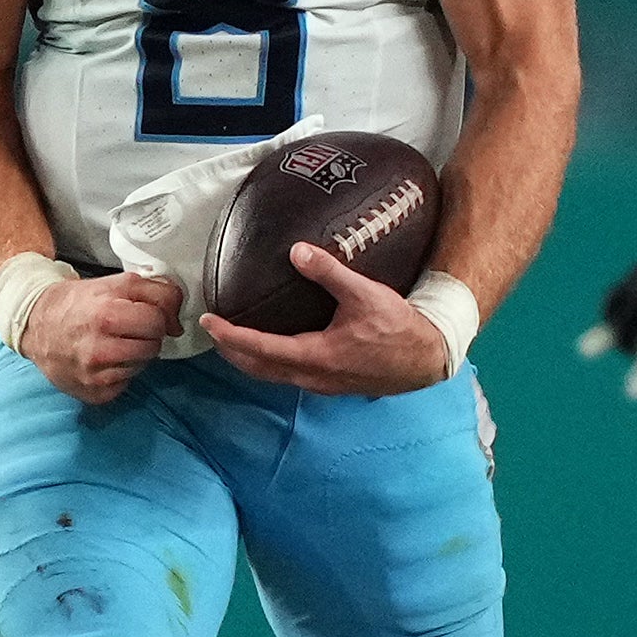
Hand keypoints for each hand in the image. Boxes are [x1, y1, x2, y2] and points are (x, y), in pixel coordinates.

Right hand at [19, 269, 177, 405]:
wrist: (36, 325)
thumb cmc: (80, 302)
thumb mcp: (117, 283)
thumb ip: (158, 293)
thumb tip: (177, 325)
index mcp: (107, 315)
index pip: (158, 322)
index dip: (155, 316)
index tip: (143, 313)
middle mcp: (99, 349)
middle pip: (153, 347)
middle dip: (146, 336)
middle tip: (126, 328)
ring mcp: (95, 375)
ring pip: (141, 366)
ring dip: (134, 354)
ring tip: (113, 342)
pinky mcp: (94, 393)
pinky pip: (125, 384)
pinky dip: (120, 373)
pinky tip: (104, 360)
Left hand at [202, 242, 453, 396]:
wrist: (427, 358)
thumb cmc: (398, 327)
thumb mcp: (365, 293)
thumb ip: (329, 271)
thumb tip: (297, 251)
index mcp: (316, 356)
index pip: (260, 348)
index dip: (230, 335)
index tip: (209, 322)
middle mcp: (313, 376)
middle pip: (258, 368)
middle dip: (231, 350)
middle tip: (212, 330)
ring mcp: (321, 385)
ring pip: (272, 376)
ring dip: (248, 360)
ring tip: (232, 340)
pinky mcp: (331, 384)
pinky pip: (288, 377)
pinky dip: (269, 364)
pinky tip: (270, 350)